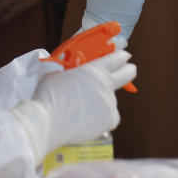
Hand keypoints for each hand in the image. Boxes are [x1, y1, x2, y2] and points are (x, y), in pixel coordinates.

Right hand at [10, 49, 136, 161]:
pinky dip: (100, 117)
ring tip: (82, 106)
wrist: (48, 121)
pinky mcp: (111, 120)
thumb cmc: (49, 95)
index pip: (116, 58)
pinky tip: (85, 117)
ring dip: (102, 100)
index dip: (122, 56)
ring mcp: (110, 103)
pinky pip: (108, 115)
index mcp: (94, 69)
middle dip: (128, 70)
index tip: (124, 56)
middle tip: (127, 70)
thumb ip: (71, 70)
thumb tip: (73, 70)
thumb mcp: (58, 73)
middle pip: (127, 74)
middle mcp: (106, 84)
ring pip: (110, 99)